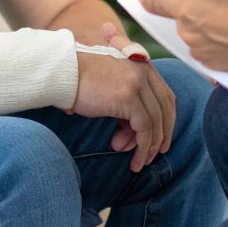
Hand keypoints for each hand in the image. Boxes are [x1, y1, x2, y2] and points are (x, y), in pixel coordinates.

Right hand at [68, 22, 174, 171]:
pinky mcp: (128, 96)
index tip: (162, 138)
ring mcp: (136, 82)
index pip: (165, 95)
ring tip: (141, 162)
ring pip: (155, 121)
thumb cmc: (77, 81)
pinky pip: (144, 128)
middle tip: (156, 153)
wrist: (61, 72)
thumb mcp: (109, 89)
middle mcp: (142, 71)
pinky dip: (142, 148)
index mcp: (140, 64)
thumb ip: (125, 106)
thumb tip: (131, 136)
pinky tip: (135, 162)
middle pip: (165, 108)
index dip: (167, 119)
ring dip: (150, 146)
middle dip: (163, 134)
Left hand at [137, 0, 227, 71]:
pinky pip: (207, 53)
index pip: (155, 4)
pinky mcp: (213, 67)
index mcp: (184, 11)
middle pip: (180, 22)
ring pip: (194, 38)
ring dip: (204, 32)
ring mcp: (199, 53)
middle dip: (192, 15)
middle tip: (218, 7)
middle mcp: (186, 35)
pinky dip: (216, 46)